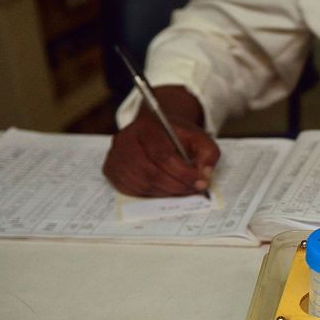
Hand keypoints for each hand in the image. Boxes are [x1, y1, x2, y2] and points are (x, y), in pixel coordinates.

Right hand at [102, 86, 220, 196]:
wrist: (157, 129)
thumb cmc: (177, 136)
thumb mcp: (199, 137)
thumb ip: (208, 153)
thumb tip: (205, 174)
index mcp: (146, 125)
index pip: (163, 155)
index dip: (183, 173)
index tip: (200, 182)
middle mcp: (125, 139)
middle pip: (150, 171)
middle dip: (175, 185)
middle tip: (192, 190)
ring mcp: (115, 155)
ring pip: (140, 183)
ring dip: (164, 192)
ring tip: (181, 190)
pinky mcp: (110, 169)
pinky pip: (129, 189)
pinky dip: (149, 193)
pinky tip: (164, 189)